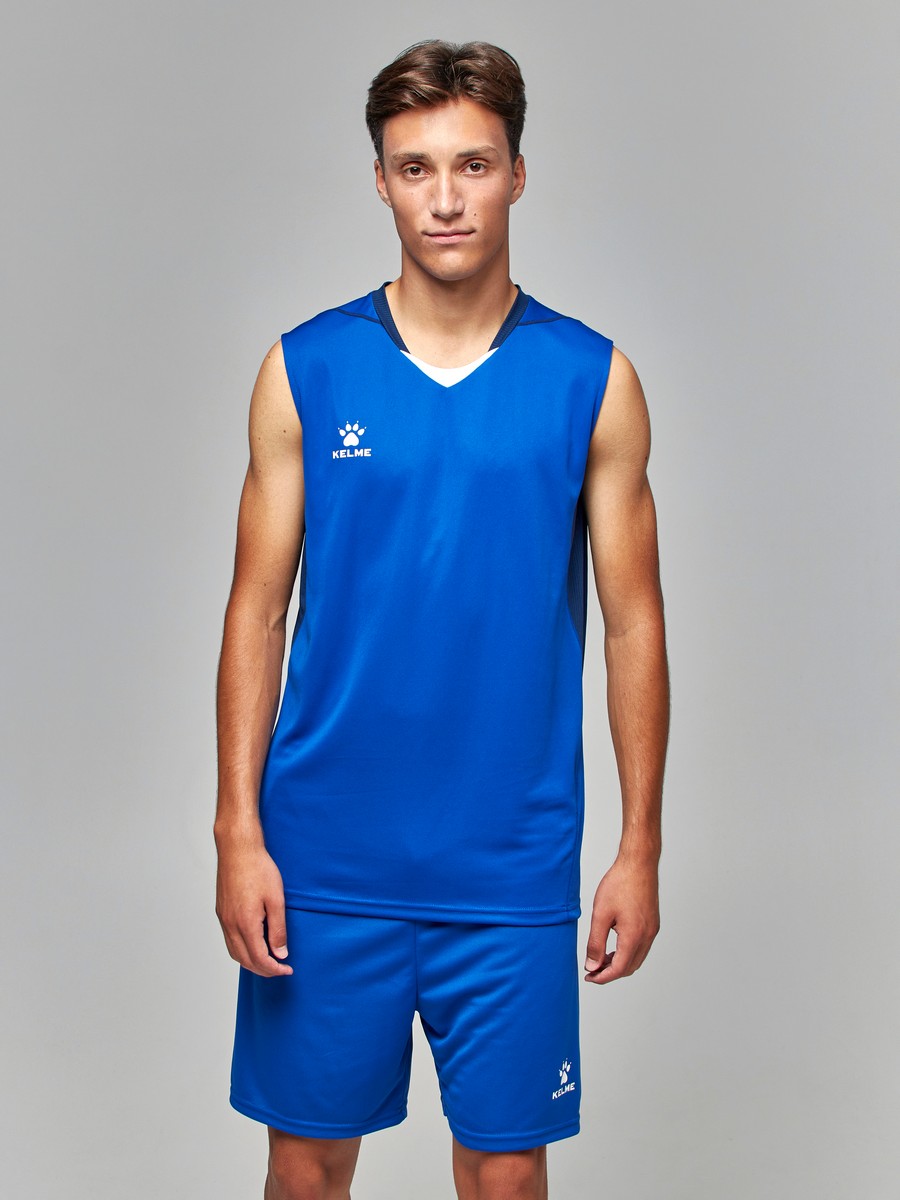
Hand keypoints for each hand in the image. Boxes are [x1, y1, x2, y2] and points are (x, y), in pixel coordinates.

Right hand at [215, 832, 293, 976]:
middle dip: (263, 970)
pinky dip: (241, 950)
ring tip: (268, 960)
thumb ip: (278, 929)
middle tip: (280, 968)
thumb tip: (280, 953)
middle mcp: (230, 925)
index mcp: (245, 924)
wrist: (238, 849)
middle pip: (245, 960)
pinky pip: (229, 940)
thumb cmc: (258, 869)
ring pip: (235, 952)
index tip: (287, 969)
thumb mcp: (276, 900)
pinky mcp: (221, 912)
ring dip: (251, 962)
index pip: (259, 959)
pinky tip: (252, 944)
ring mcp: (223, 919)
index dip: (275, 969)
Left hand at [583, 855, 659, 983]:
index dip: (602, 977)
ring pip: (637, 958)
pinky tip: (614, 945)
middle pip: (630, 967)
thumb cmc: (620, 884)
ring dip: (620, 963)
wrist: (639, 864)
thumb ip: (595, 943)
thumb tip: (592, 965)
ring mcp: (652, 930)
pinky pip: (641, 947)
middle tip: (592, 968)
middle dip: (610, 972)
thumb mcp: (601, 915)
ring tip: (600, 957)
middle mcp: (647, 937)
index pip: (619, 969)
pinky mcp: (653, 924)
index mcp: (634, 937)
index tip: (589, 977)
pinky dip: (628, 952)